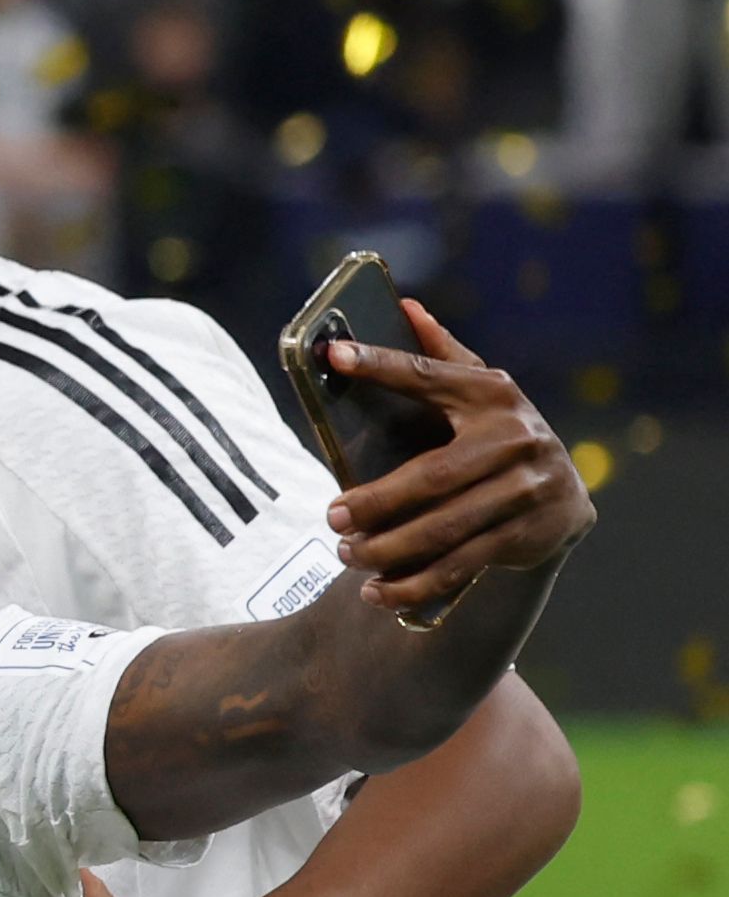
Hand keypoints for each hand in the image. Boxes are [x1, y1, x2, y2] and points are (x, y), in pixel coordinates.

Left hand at [323, 300, 594, 612]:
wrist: (564, 497)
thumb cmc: (495, 436)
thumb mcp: (477, 393)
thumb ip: (441, 356)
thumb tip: (403, 305)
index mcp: (493, 394)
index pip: (427, 375)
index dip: (381, 363)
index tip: (332, 354)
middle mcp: (517, 439)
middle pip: (433, 476)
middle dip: (377, 501)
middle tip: (332, 516)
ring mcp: (529, 490)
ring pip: (446, 528)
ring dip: (390, 549)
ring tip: (348, 554)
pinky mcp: (530, 535)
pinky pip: (464, 563)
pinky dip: (417, 582)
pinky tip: (379, 591)